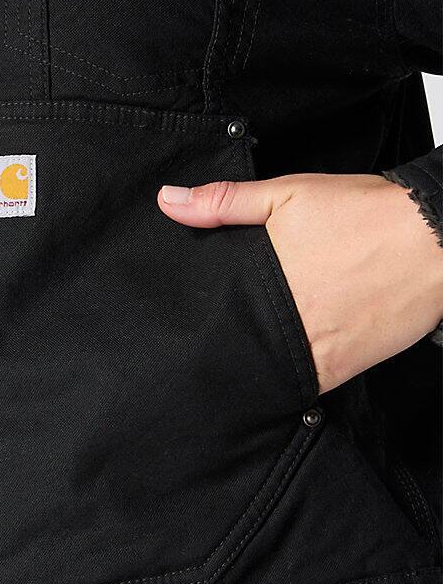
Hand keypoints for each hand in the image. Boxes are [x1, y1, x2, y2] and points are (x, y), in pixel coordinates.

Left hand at [158, 174, 442, 393]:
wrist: (438, 239)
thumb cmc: (366, 215)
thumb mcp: (286, 196)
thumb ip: (223, 203)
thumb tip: (167, 201)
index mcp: (261, 288)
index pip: (210, 321)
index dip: (192, 328)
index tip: (178, 331)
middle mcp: (284, 328)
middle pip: (233, 352)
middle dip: (217, 351)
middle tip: (199, 350)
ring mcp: (315, 354)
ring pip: (264, 375)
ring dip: (250, 369)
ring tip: (238, 358)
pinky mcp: (343, 368)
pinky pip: (303, 387)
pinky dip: (287, 382)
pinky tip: (277, 367)